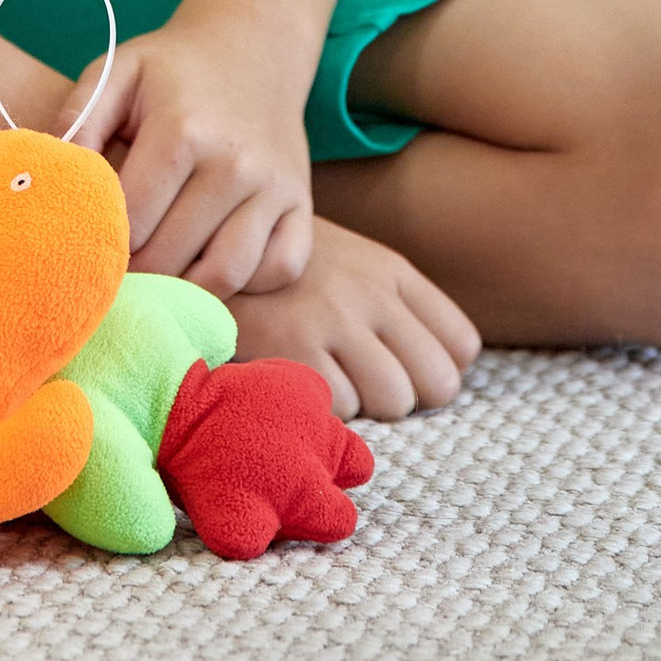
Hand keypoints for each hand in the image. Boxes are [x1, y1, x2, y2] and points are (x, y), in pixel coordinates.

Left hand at [72, 17, 315, 298]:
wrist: (253, 45)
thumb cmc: (173, 68)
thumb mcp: (118, 71)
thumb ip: (77, 121)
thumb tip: (47, 182)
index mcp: (182, 131)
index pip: (129, 223)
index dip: (99, 243)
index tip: (84, 244)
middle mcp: (235, 164)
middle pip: (169, 258)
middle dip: (133, 273)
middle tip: (111, 269)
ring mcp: (275, 189)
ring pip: (224, 277)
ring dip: (184, 289)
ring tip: (157, 273)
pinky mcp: (303, 206)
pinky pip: (278, 270)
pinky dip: (245, 283)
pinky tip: (211, 260)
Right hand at [229, 214, 477, 421]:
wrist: (201, 250)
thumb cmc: (279, 274)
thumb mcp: (348, 264)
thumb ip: (394, 305)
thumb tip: (442, 371)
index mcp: (390, 271)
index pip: (460, 344)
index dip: (437, 370)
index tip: (404, 372)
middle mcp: (370, 292)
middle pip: (438, 383)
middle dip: (408, 396)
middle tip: (368, 387)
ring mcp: (332, 320)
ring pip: (393, 401)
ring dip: (365, 406)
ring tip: (330, 383)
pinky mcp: (293, 348)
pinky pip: (341, 410)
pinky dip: (321, 409)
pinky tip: (295, 380)